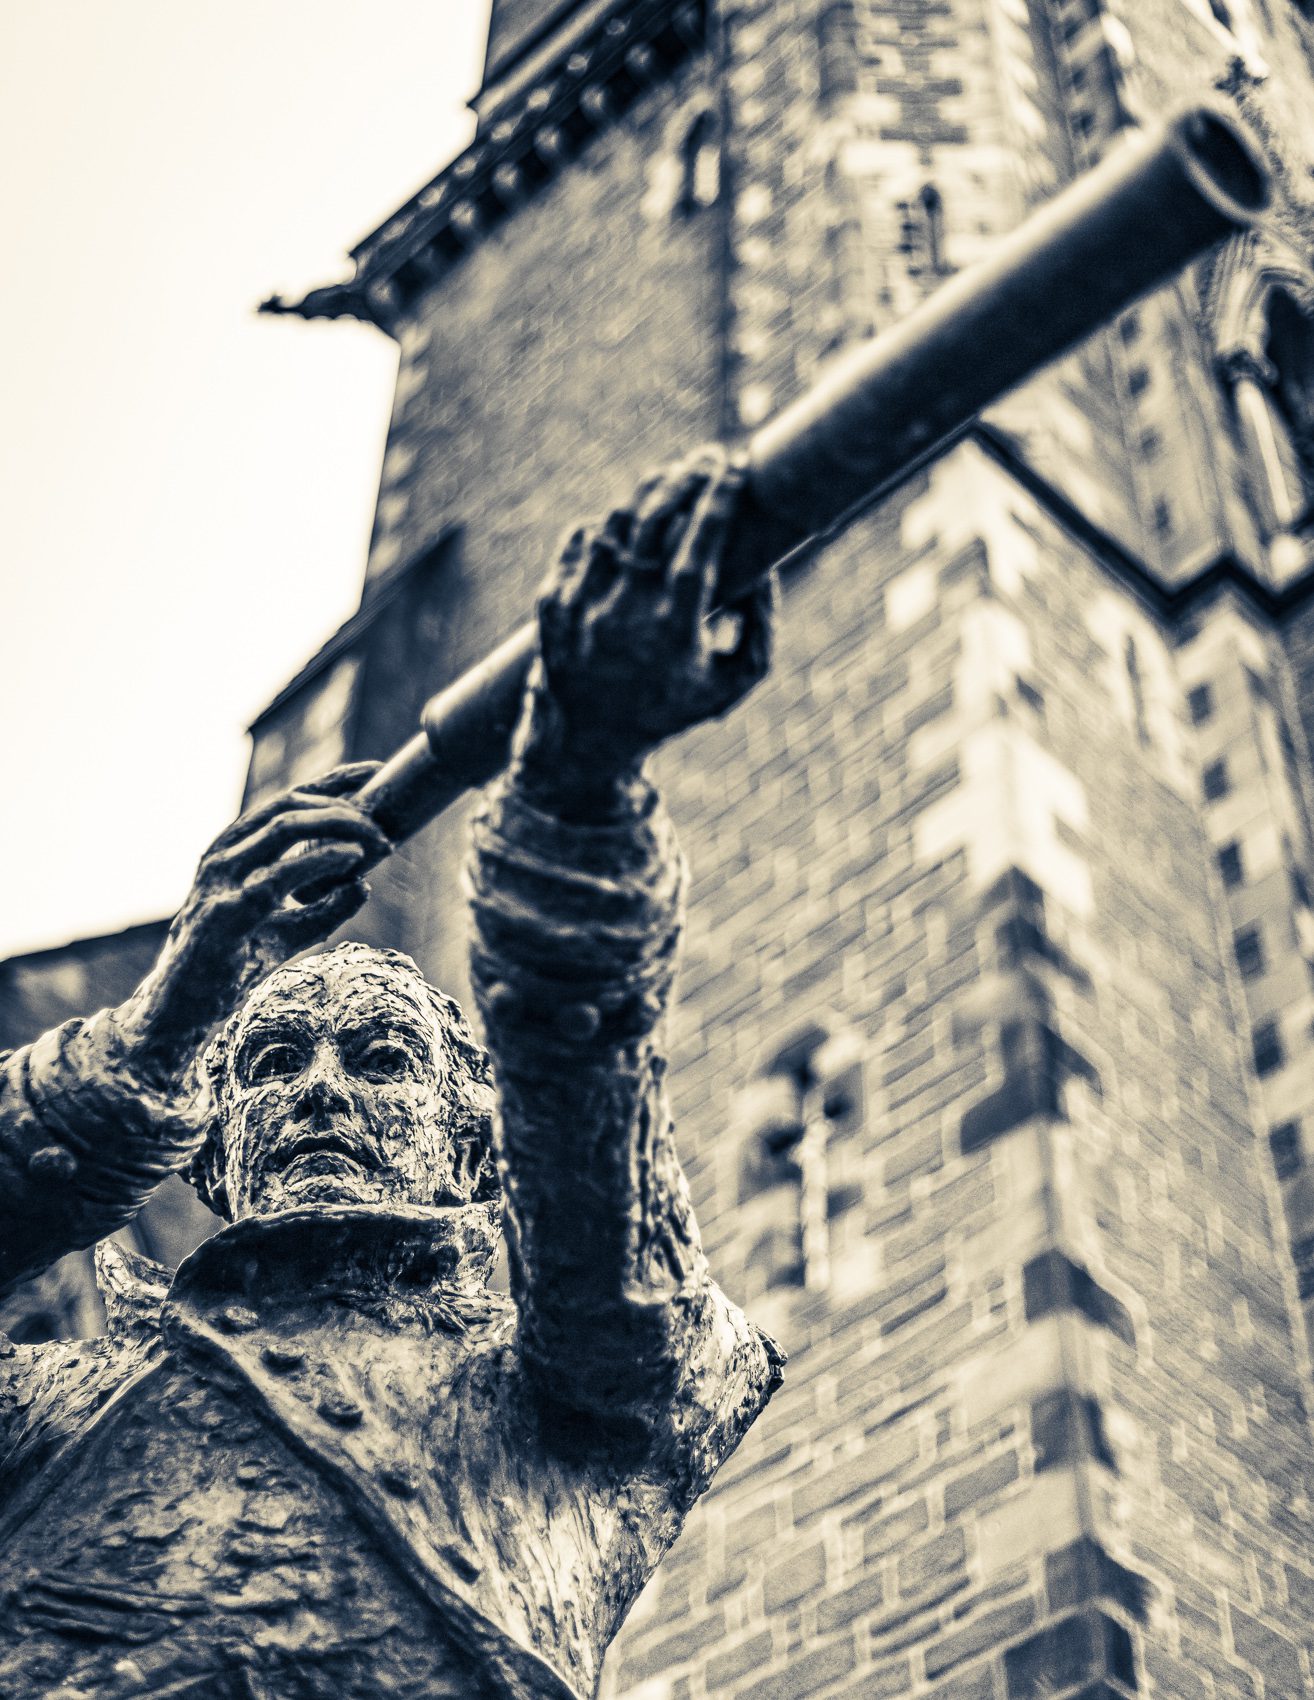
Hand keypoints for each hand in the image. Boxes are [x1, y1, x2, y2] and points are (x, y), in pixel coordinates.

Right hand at [117, 763, 389, 1086]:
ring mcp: (219, 880)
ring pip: (284, 827)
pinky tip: (354, 860)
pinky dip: (321, 861)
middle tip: (385, 822)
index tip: (375, 772)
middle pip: (289, 805)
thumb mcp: (285, 934)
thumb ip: (323, 910)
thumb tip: (366, 885)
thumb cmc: (227, 970)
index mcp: (234, 850)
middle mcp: (223, 855)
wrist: (178, 1015)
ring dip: (339, 828)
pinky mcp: (224, 913)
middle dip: (342, 804)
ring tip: (378, 840)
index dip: (332, 781)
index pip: (287, 801)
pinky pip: (278, 875)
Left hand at [524, 448, 773, 790]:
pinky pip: (580, 543)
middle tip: (706, 458)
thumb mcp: (730, 684)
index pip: (697, 547)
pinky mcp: (553, 603)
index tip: (733, 466)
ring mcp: (582, 606)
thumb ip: (760, 631)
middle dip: (684, 478)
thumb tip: (766, 572)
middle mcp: (623, 613)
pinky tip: (627, 522)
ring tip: (671, 480)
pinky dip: (606, 525)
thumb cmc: (670, 708)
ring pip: (615, 525)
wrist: (587, 740)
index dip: (717, 501)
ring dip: (646, 494)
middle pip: (653, 522)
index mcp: (672, 630)